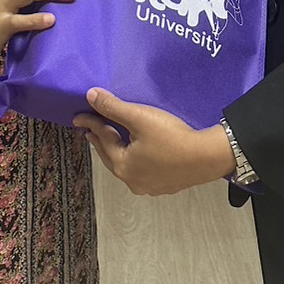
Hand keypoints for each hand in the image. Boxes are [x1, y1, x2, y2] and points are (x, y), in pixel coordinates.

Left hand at [74, 88, 235, 195]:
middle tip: (90, 129)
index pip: (102, 138)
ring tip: (111, 139)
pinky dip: (133, 159)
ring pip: (125, 165)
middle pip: (110, 156)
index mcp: (122, 165)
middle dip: (100, 141)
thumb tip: (90, 96)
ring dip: (116, 151)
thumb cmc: (170, 136)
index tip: (77, 116)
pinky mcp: (164, 186)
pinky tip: (138, 153)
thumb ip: (113, 107)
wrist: (206, 157)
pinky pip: (140, 170)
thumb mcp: (140, 117)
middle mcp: (132, 180)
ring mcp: (149, 187)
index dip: (90, 123)